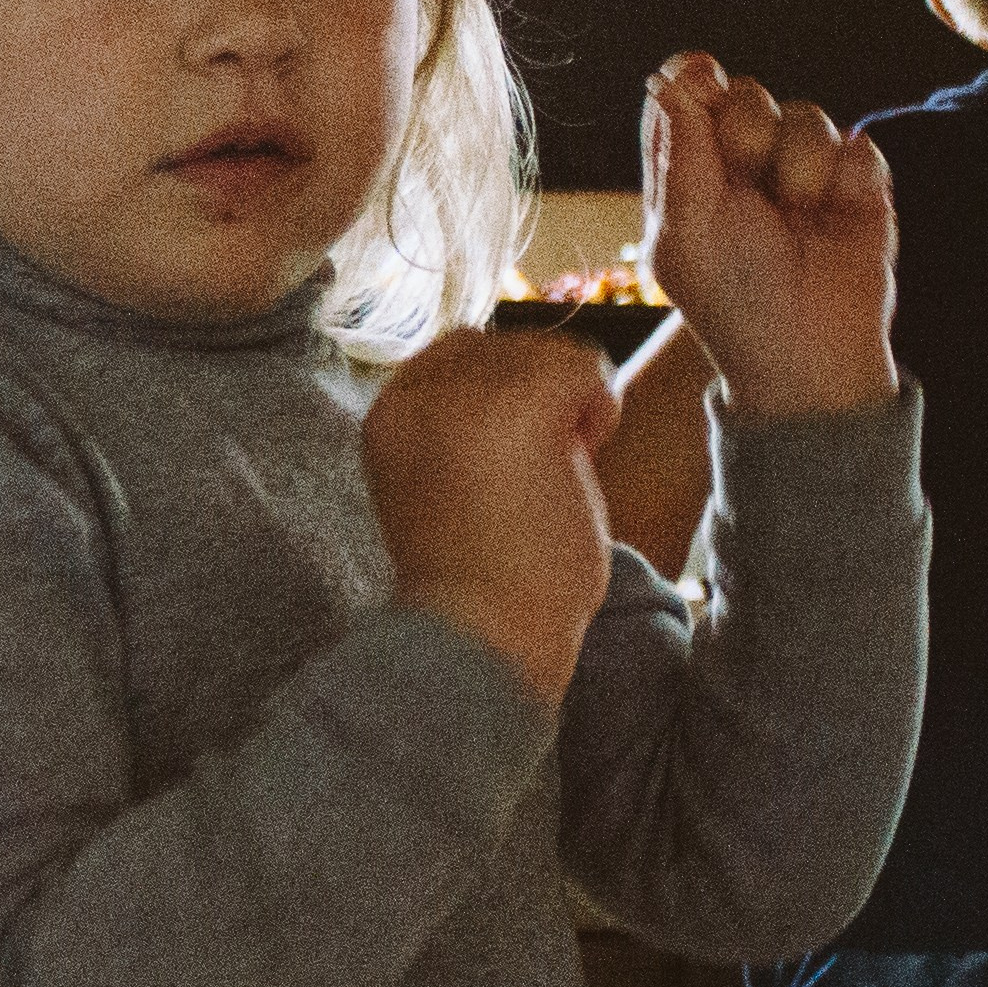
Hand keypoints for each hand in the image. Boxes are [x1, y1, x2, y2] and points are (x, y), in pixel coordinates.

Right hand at [363, 328, 622, 704]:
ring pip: (545, 350)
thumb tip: (541, 370)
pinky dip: (600, 402)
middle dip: (540, 396)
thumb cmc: (482, 583)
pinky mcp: (518, 407)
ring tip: (562, 466)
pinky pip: (582, 364)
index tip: (514, 456)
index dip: (505, 390)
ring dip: (572, 400)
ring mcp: (464, 396)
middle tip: (543, 470)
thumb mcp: (448, 485)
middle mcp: (416, 394)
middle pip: (504, 346)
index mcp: (388, 415)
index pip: (459, 351)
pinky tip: (587, 452)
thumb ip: (468, 426)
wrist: (481, 640)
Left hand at [640, 53, 897, 421]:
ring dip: (800, 165)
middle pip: (746, 93)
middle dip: (747, 132)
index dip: (695, 81)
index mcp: (691, 173)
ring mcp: (804, 172)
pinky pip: (856, 144)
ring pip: (805, 115)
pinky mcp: (857, 184)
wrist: (811, 355)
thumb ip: (679, 153)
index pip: (686, 96)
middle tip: (749, 185)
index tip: (703, 79)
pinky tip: (835, 219)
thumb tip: (666, 80)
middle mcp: (746, 165)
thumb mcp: (687, 233)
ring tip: (797, 217)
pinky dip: (846, 179)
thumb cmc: (734, 303)